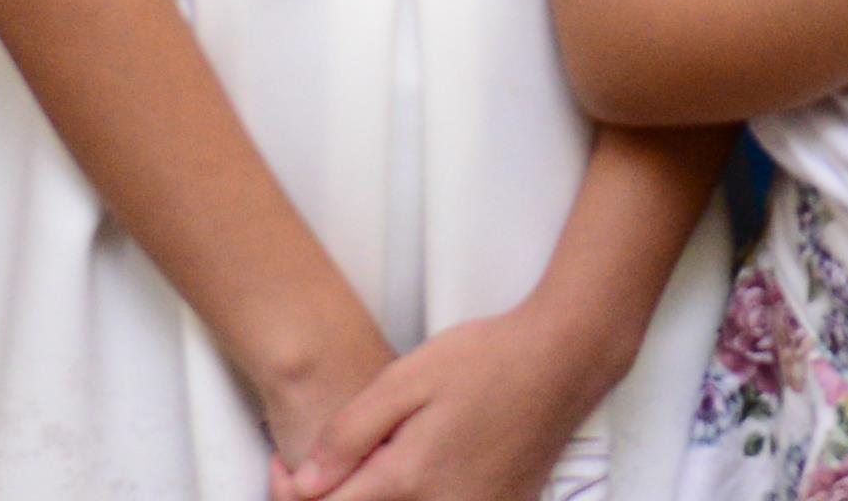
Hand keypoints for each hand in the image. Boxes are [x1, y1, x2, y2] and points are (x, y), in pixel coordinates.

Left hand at [269, 297, 618, 500]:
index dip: (293, 494)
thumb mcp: (404, 379)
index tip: (286, 468)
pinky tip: (411, 471)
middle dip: (330, 496)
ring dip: (372, 496)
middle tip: (318, 467)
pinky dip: (413, 498)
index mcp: (409, 481)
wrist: (561, 362)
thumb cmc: (486, 360)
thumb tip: (304, 485)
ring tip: (369, 463)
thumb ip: (348, 435)